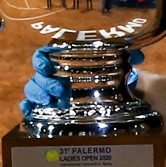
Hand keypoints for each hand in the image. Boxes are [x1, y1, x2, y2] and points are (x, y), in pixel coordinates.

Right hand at [23, 45, 140, 112]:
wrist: (112, 97)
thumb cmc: (108, 78)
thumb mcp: (118, 68)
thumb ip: (127, 59)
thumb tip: (138, 57)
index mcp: (64, 62)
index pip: (44, 55)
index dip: (41, 59)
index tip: (46, 64)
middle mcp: (53, 76)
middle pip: (38, 75)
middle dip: (45, 83)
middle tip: (61, 90)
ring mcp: (48, 93)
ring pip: (32, 89)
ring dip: (38, 94)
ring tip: (51, 101)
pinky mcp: (47, 108)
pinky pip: (30, 106)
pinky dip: (27, 108)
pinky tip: (29, 111)